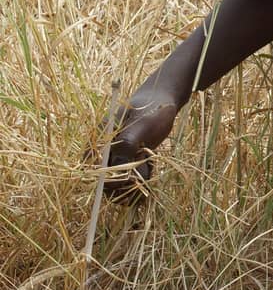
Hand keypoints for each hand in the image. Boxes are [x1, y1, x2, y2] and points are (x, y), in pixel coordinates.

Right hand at [101, 86, 176, 202]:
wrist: (163, 103)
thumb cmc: (152, 109)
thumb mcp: (142, 122)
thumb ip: (128, 142)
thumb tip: (116, 164)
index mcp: (99, 140)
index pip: (92, 169)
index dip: (107, 180)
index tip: (129, 178)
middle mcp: (103, 152)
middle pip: (103, 182)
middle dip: (124, 183)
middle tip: (144, 170)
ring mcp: (116, 159)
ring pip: (117, 186)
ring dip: (134, 183)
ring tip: (148, 164)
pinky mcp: (128, 164)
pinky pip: (129, 183)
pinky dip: (141, 181)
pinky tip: (150, 166)